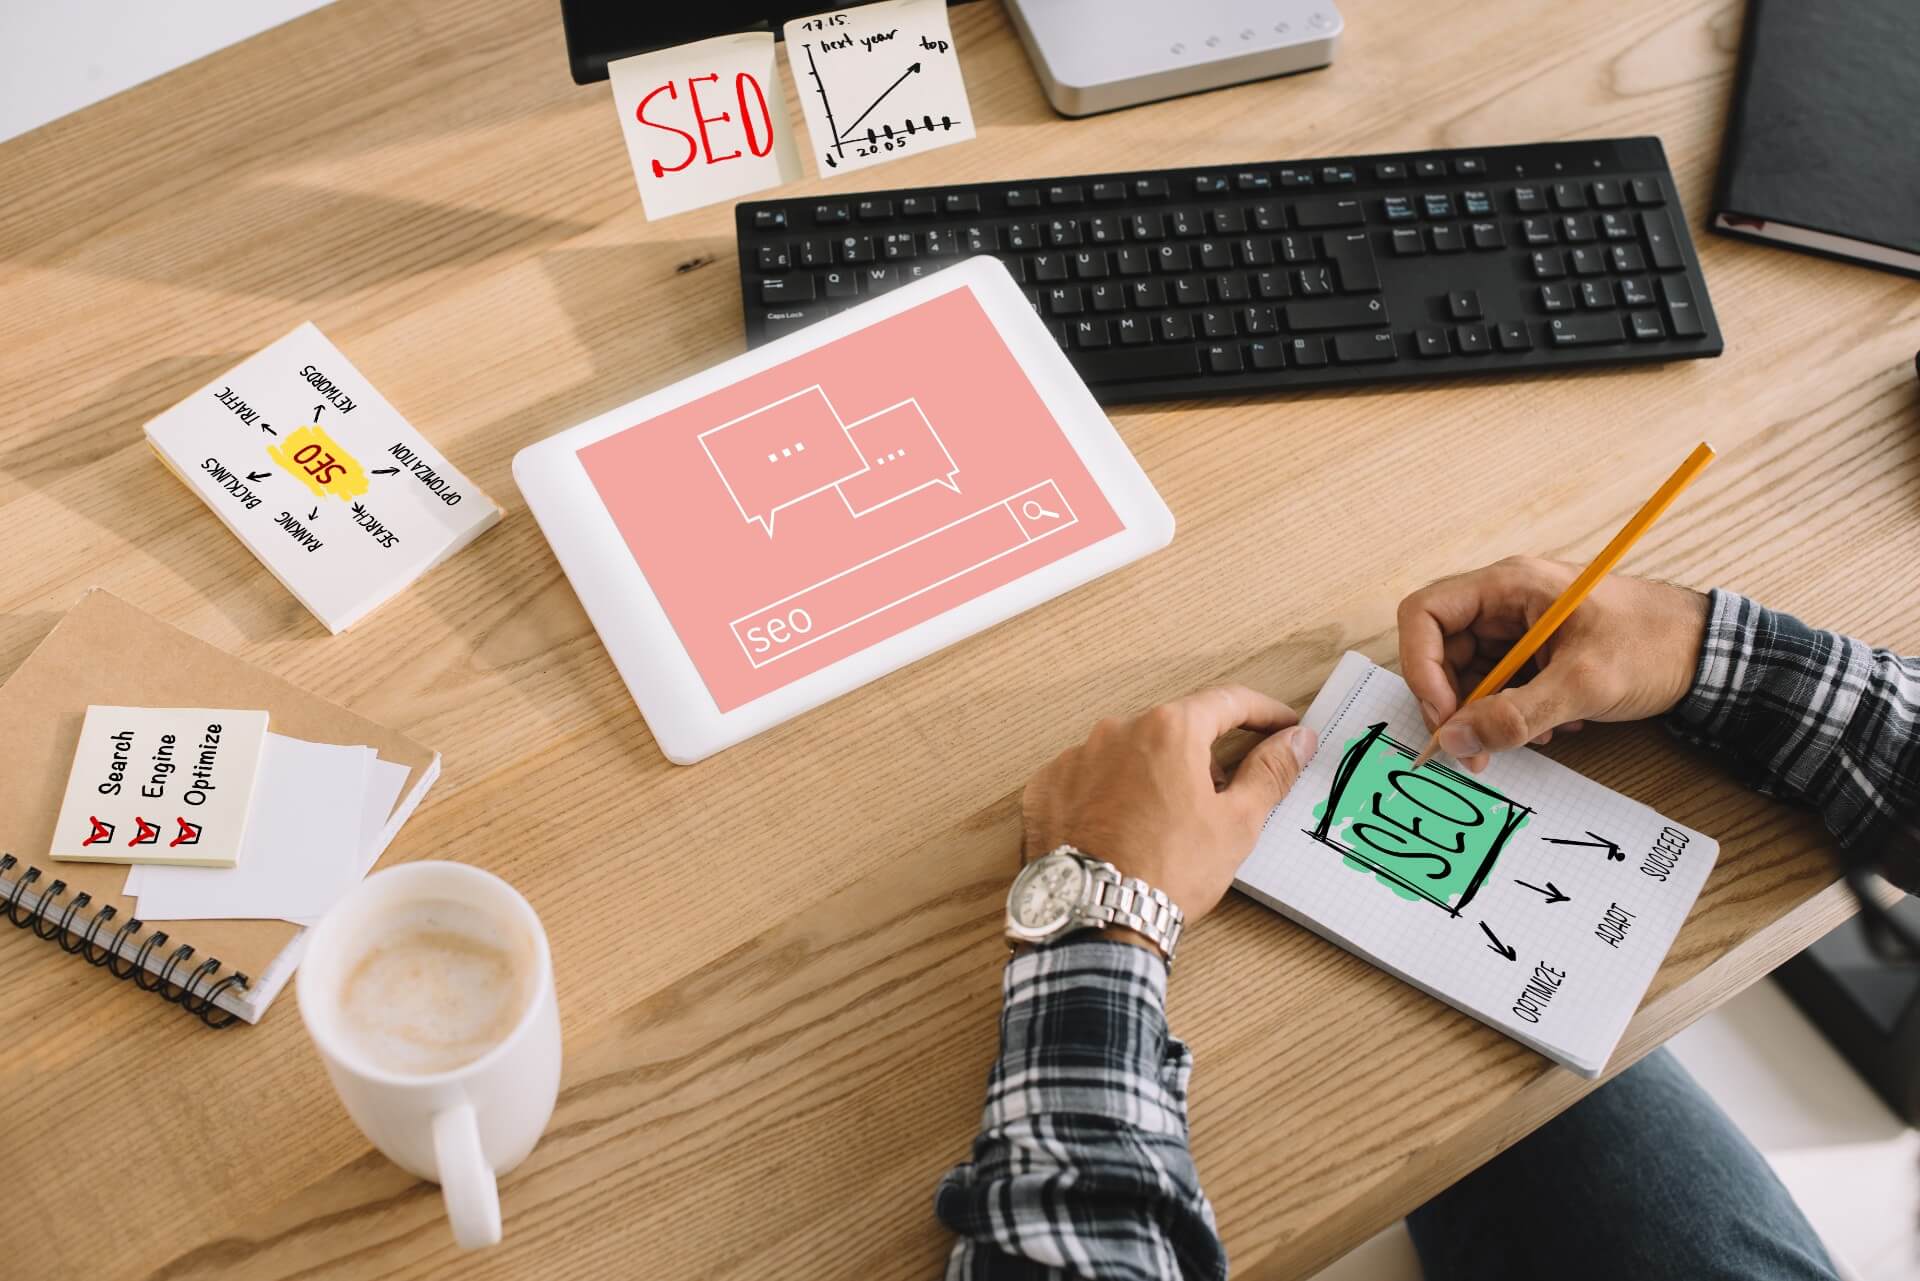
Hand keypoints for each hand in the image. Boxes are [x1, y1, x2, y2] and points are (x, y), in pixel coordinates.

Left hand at [1020, 685, 1316, 940]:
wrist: (1094, 917)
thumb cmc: (1169, 871)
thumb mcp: (1236, 823)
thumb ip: (1270, 772)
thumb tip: (1296, 740)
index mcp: (1169, 730)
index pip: (1228, 702)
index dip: (1262, 713)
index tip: (1282, 727)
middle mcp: (1116, 730)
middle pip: (1175, 730)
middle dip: (1203, 757)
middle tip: (1223, 799)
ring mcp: (1075, 757)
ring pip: (1129, 754)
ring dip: (1154, 776)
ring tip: (1167, 826)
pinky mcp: (1046, 788)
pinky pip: (1089, 779)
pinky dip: (1110, 795)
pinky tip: (1124, 830)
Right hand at [1396, 556, 1708, 772]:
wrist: (1712, 652)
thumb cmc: (1654, 647)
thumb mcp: (1583, 684)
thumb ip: (1515, 715)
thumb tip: (1453, 741)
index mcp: (1508, 585)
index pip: (1425, 614)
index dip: (1422, 667)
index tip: (1445, 716)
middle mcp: (1505, 600)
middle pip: (1442, 650)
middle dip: (1454, 704)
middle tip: (1476, 749)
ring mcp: (1520, 626)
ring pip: (1469, 674)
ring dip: (1489, 713)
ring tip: (1536, 735)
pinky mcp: (1536, 651)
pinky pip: (1500, 684)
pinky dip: (1515, 712)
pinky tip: (1555, 726)